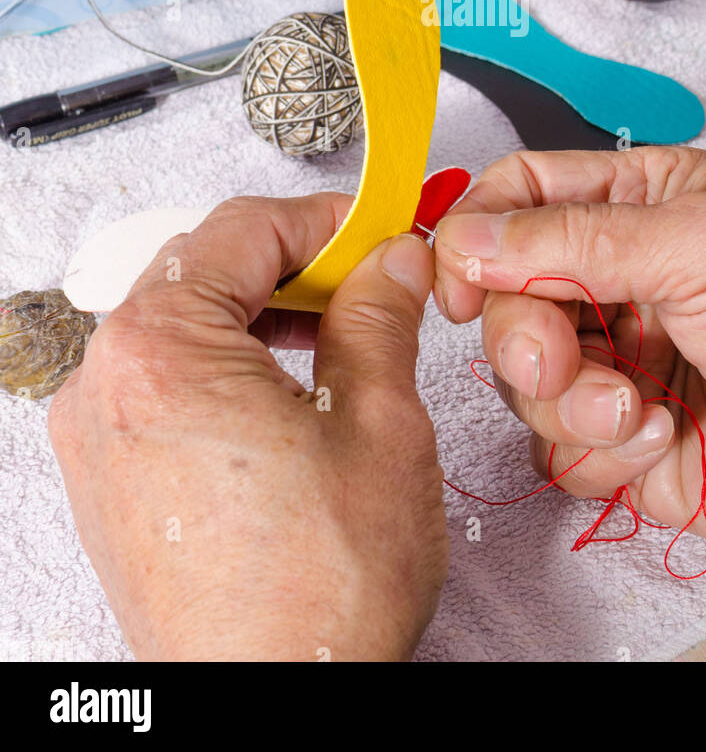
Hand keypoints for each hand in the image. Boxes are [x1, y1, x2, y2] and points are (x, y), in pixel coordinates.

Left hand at [49, 195, 447, 661]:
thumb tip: (390, 262)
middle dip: (293, 264)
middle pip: (203, 270)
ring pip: (182, 327)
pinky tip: (287, 394)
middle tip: (370, 279)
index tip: (378, 230)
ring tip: (338, 337)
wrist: (275, 708)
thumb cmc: (316, 593)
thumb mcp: (379, 424)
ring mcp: (97, 439)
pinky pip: (163, 384)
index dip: (325, 220)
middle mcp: (104, 386)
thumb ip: (378, 316)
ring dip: (260, 314)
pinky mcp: (108, 483)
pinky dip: (226, 366)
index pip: (242, 229)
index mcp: (159, 351)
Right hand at [433, 148, 705, 578]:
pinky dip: (600, 450)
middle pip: (502, 295)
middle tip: (561, 358)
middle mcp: (620, 279)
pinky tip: (667, 437)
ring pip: (521, 380)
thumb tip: (467, 238)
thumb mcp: (703, 242)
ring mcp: (620, 360)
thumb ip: (574, 240)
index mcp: (640, 202)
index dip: (473, 234)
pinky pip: (555, 449)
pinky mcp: (624, 439)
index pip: (520, 197)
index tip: (454, 282)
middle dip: (521, 334)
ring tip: (643, 406)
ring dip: (571, 400)